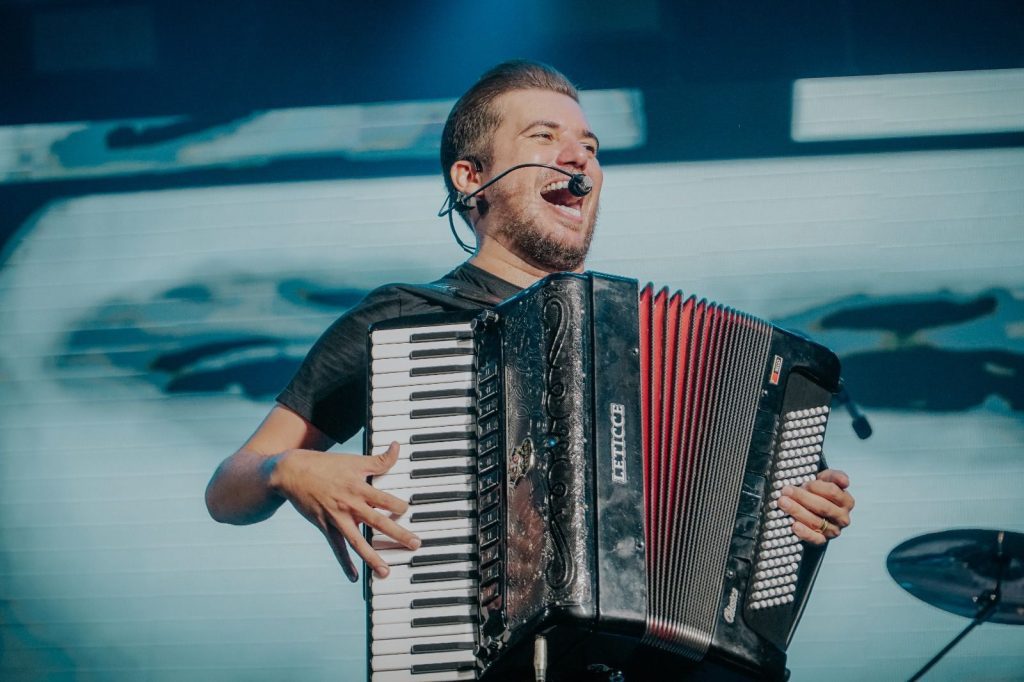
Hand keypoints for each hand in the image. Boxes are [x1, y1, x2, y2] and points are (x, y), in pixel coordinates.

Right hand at [269, 442, 419, 580]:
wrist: (292, 472)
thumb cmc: (326, 465)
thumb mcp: (354, 460)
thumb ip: (379, 459)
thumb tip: (398, 446)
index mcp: (359, 487)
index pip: (384, 499)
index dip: (398, 506)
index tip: (409, 512)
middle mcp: (350, 505)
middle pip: (378, 522)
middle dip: (398, 534)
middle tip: (415, 545)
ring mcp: (337, 518)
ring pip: (357, 541)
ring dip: (372, 557)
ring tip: (386, 571)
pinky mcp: (325, 527)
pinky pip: (337, 548)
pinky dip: (345, 564)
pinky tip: (355, 577)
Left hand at [777, 468, 853, 545]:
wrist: (815, 508)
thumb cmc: (820, 492)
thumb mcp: (827, 480)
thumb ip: (834, 476)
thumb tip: (844, 481)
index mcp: (846, 501)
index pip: (832, 492)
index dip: (815, 486)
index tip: (802, 482)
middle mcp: (842, 517)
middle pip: (823, 507)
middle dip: (803, 498)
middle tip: (786, 491)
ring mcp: (833, 530)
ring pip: (816, 522)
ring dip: (798, 512)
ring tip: (783, 503)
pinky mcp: (823, 540)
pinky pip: (815, 539)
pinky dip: (805, 533)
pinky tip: (794, 526)